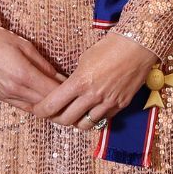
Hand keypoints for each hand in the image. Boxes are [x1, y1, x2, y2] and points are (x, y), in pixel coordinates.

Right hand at [0, 24, 66, 112]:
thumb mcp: (25, 46)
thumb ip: (44, 65)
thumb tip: (61, 78)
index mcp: (23, 74)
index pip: (54, 93)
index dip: (68, 93)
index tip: (78, 89)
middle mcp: (14, 89)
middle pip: (47, 105)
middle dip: (62, 102)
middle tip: (74, 97)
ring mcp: (5, 95)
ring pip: (36, 110)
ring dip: (49, 106)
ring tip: (60, 99)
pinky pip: (23, 107)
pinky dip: (35, 104)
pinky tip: (42, 97)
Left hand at [32, 32, 157, 128]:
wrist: (135, 48)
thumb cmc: (106, 49)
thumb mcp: (83, 61)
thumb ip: (74, 80)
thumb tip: (66, 91)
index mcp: (79, 82)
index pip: (54, 104)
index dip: (42, 110)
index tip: (37, 110)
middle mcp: (93, 96)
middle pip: (67, 119)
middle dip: (55, 119)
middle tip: (51, 115)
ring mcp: (108, 103)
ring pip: (85, 124)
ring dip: (75, 122)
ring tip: (70, 115)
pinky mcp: (120, 106)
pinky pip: (103, 119)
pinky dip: (93, 118)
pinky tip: (89, 111)